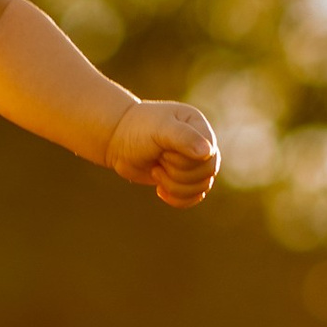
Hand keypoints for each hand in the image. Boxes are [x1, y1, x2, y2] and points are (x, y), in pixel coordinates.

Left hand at [103, 96, 219, 205]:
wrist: (117, 140)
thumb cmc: (138, 129)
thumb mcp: (160, 130)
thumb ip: (184, 138)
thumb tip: (208, 153)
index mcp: (199, 127)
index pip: (209, 157)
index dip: (185, 161)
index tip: (163, 151)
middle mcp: (201, 144)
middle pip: (205, 174)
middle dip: (177, 173)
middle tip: (158, 159)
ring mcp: (193, 162)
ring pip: (200, 188)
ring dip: (173, 185)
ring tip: (155, 170)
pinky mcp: (184, 178)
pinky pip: (193, 197)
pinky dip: (177, 199)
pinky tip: (159, 190)